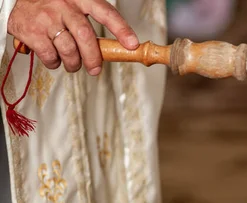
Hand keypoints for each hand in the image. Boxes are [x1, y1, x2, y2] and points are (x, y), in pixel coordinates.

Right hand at [7, 0, 138, 74]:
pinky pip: (50, 56)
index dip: (121, 29)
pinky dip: (54, 63)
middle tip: (95, 69)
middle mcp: (64, 6)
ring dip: (73, 63)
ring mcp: (47, 18)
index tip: (132, 44)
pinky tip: (54, 58)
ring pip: (68, 50)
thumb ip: (89, 22)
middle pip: (86, 37)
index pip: (105, 13)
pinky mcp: (31, 32)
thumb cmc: (53, 6)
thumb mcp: (74, 6)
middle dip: (93, 58)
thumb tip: (112, 49)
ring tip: (73, 64)